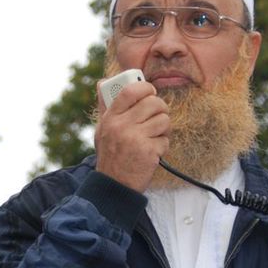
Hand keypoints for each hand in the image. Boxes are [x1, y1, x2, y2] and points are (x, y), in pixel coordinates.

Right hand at [94, 77, 169, 192]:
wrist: (113, 185)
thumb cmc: (110, 155)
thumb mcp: (102, 130)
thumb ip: (105, 106)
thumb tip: (103, 82)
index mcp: (111, 118)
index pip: (130, 91)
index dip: (145, 87)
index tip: (150, 92)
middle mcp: (122, 126)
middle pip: (153, 103)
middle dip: (161, 108)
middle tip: (158, 115)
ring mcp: (136, 139)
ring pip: (163, 120)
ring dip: (163, 128)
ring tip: (154, 136)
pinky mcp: (149, 152)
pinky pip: (165, 139)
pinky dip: (162, 146)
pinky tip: (152, 152)